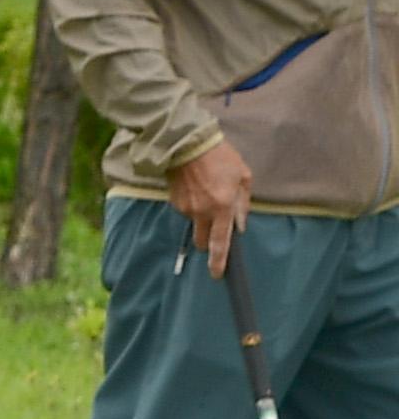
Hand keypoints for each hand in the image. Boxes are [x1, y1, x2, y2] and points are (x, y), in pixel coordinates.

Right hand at [169, 138, 251, 274]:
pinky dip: (193, 205)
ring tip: (208, 192)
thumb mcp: (243, 177)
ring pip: (195, 223)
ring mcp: (185, 208)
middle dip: (210, 241)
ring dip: (202, 216)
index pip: (221, 242)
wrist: (187, 143)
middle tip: (216, 227)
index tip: (217, 274)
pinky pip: (186, 211)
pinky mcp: (174, 202)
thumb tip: (239, 225)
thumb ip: (243, 204)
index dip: (218, 261)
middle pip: (203, 241)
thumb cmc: (221, 157)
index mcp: (222, 207)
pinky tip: (197, 188)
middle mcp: (202, 212)